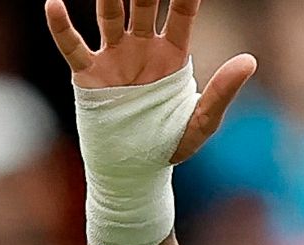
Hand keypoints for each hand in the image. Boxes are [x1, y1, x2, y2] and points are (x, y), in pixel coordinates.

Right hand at [44, 0, 256, 159]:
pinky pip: (72, 45)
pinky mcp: (89, 73)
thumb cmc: (170, 144)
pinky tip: (54, 3)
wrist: (134, 169)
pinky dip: (61, 26)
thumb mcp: (202, 122)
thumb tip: (249, 61)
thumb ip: (222, 92)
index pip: (181, 14)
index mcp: (173, 56)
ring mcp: (114, 57)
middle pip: (143, 5)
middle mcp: (142, 48)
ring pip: (109, 16)